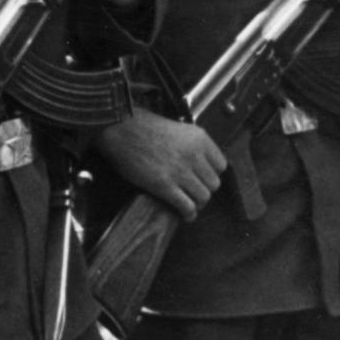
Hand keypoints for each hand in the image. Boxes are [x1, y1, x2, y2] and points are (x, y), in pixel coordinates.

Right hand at [96, 110, 228, 218]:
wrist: (118, 127)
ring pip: (203, 196)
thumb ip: (190, 144)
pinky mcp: (164, 185)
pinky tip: (185, 215)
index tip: (203, 177)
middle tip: (194, 191)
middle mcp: (193, 154)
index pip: (220, 165)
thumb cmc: (140, 125)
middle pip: (213, 183)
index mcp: (199, 138)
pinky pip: (186, 205)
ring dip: (197, 203)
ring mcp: (179, 171)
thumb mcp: (176, 128)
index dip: (211, 174)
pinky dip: (188, 213)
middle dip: (204, 189)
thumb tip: (195, 162)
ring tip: (189, 204)